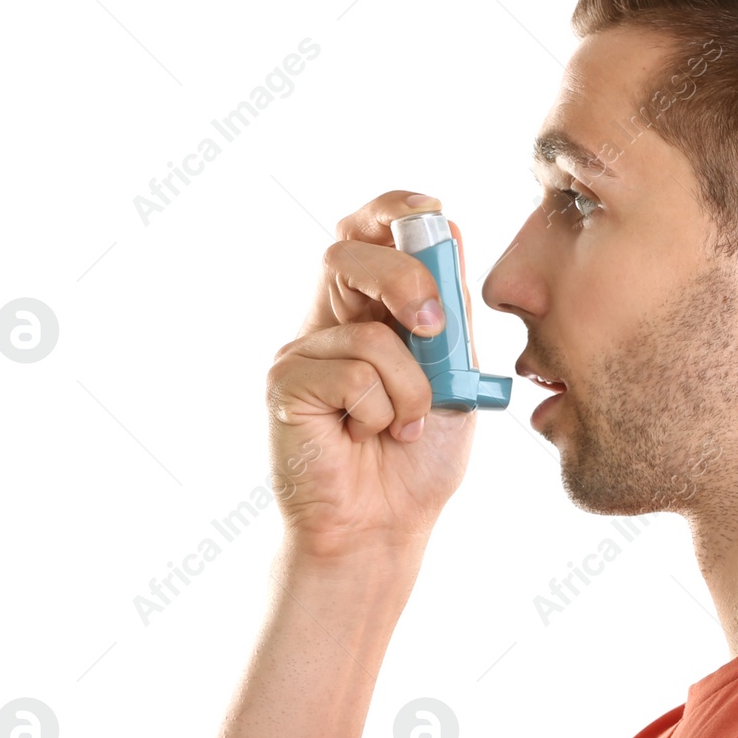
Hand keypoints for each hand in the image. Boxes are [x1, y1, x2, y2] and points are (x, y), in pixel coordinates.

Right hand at [266, 191, 478, 559]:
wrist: (385, 527)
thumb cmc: (417, 457)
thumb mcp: (452, 377)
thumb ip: (448, 315)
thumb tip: (447, 232)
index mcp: (371, 306)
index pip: (368, 230)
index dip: (394, 209)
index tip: (432, 212)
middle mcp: (330, 318)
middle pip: (350, 251)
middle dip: (405, 279)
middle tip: (433, 329)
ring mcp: (302, 350)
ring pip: (367, 332)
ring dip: (410, 388)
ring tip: (404, 427)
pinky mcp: (285, 384)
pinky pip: (351, 375)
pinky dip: (381, 412)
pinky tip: (366, 439)